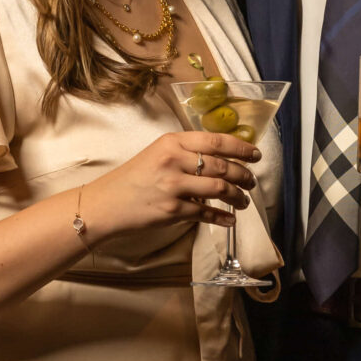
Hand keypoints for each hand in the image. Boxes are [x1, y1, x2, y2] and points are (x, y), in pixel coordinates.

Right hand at [83, 129, 259, 239]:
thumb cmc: (132, 179)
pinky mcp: (171, 210)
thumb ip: (185, 153)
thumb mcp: (157, 154)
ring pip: (219, 189)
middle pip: (222, 165)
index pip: (216, 141)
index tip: (255, 155)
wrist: (105, 204)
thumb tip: (220, 159)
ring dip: (237, 197)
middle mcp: (173, 160)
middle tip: (251, 182)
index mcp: (172, 142)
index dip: (241, 147)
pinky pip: (205, 213)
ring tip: (243, 202)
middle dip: (242, 175)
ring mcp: (173, 185)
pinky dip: (221, 217)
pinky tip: (230, 220)